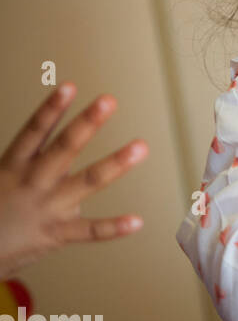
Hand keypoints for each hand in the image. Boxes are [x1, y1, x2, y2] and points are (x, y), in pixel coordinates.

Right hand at [0, 84, 147, 278]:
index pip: (35, 131)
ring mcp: (47, 207)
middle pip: (63, 148)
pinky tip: (137, 222)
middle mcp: (34, 182)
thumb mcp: (3, 174)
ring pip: (86, 182)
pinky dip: (113, 227)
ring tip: (140, 147)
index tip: (68, 87)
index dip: (51, 108)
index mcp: (16, 164)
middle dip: (86, 123)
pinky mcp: (56, 234)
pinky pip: (89, 231)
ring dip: (114, 164)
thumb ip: (29, 152)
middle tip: (108, 101)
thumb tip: (47, 120)